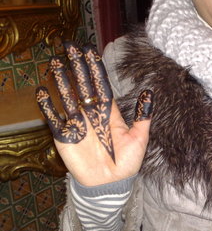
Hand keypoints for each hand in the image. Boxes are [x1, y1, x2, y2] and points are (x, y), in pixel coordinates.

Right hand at [36, 41, 152, 185]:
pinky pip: (53, 118)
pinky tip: (42, 91)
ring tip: (55, 62)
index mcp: (109, 113)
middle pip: (82, 86)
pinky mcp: (65, 137)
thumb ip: (143, 116)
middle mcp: (92, 114)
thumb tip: (149, 92)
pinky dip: (47, 106)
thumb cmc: (127, 163)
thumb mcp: (139, 138)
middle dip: (77, 66)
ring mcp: (77, 124)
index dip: (94, 68)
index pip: (100, 85)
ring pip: (67, 97)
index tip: (90, 51)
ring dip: (61, 80)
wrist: (110, 184)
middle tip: (70, 46)